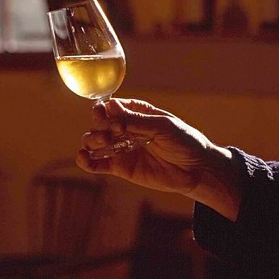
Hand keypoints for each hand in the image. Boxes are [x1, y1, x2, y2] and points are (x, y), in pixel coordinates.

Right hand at [77, 98, 240, 219]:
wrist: (196, 170)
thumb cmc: (185, 142)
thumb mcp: (163, 126)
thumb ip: (136, 120)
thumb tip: (110, 107)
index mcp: (137, 113)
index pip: (112, 107)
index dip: (103, 109)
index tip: (104, 113)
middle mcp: (125, 129)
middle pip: (99, 124)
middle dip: (99, 126)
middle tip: (112, 132)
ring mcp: (121, 149)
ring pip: (94, 142)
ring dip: (91, 140)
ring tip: (103, 144)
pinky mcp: (120, 168)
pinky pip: (97, 164)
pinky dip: (86, 161)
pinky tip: (83, 158)